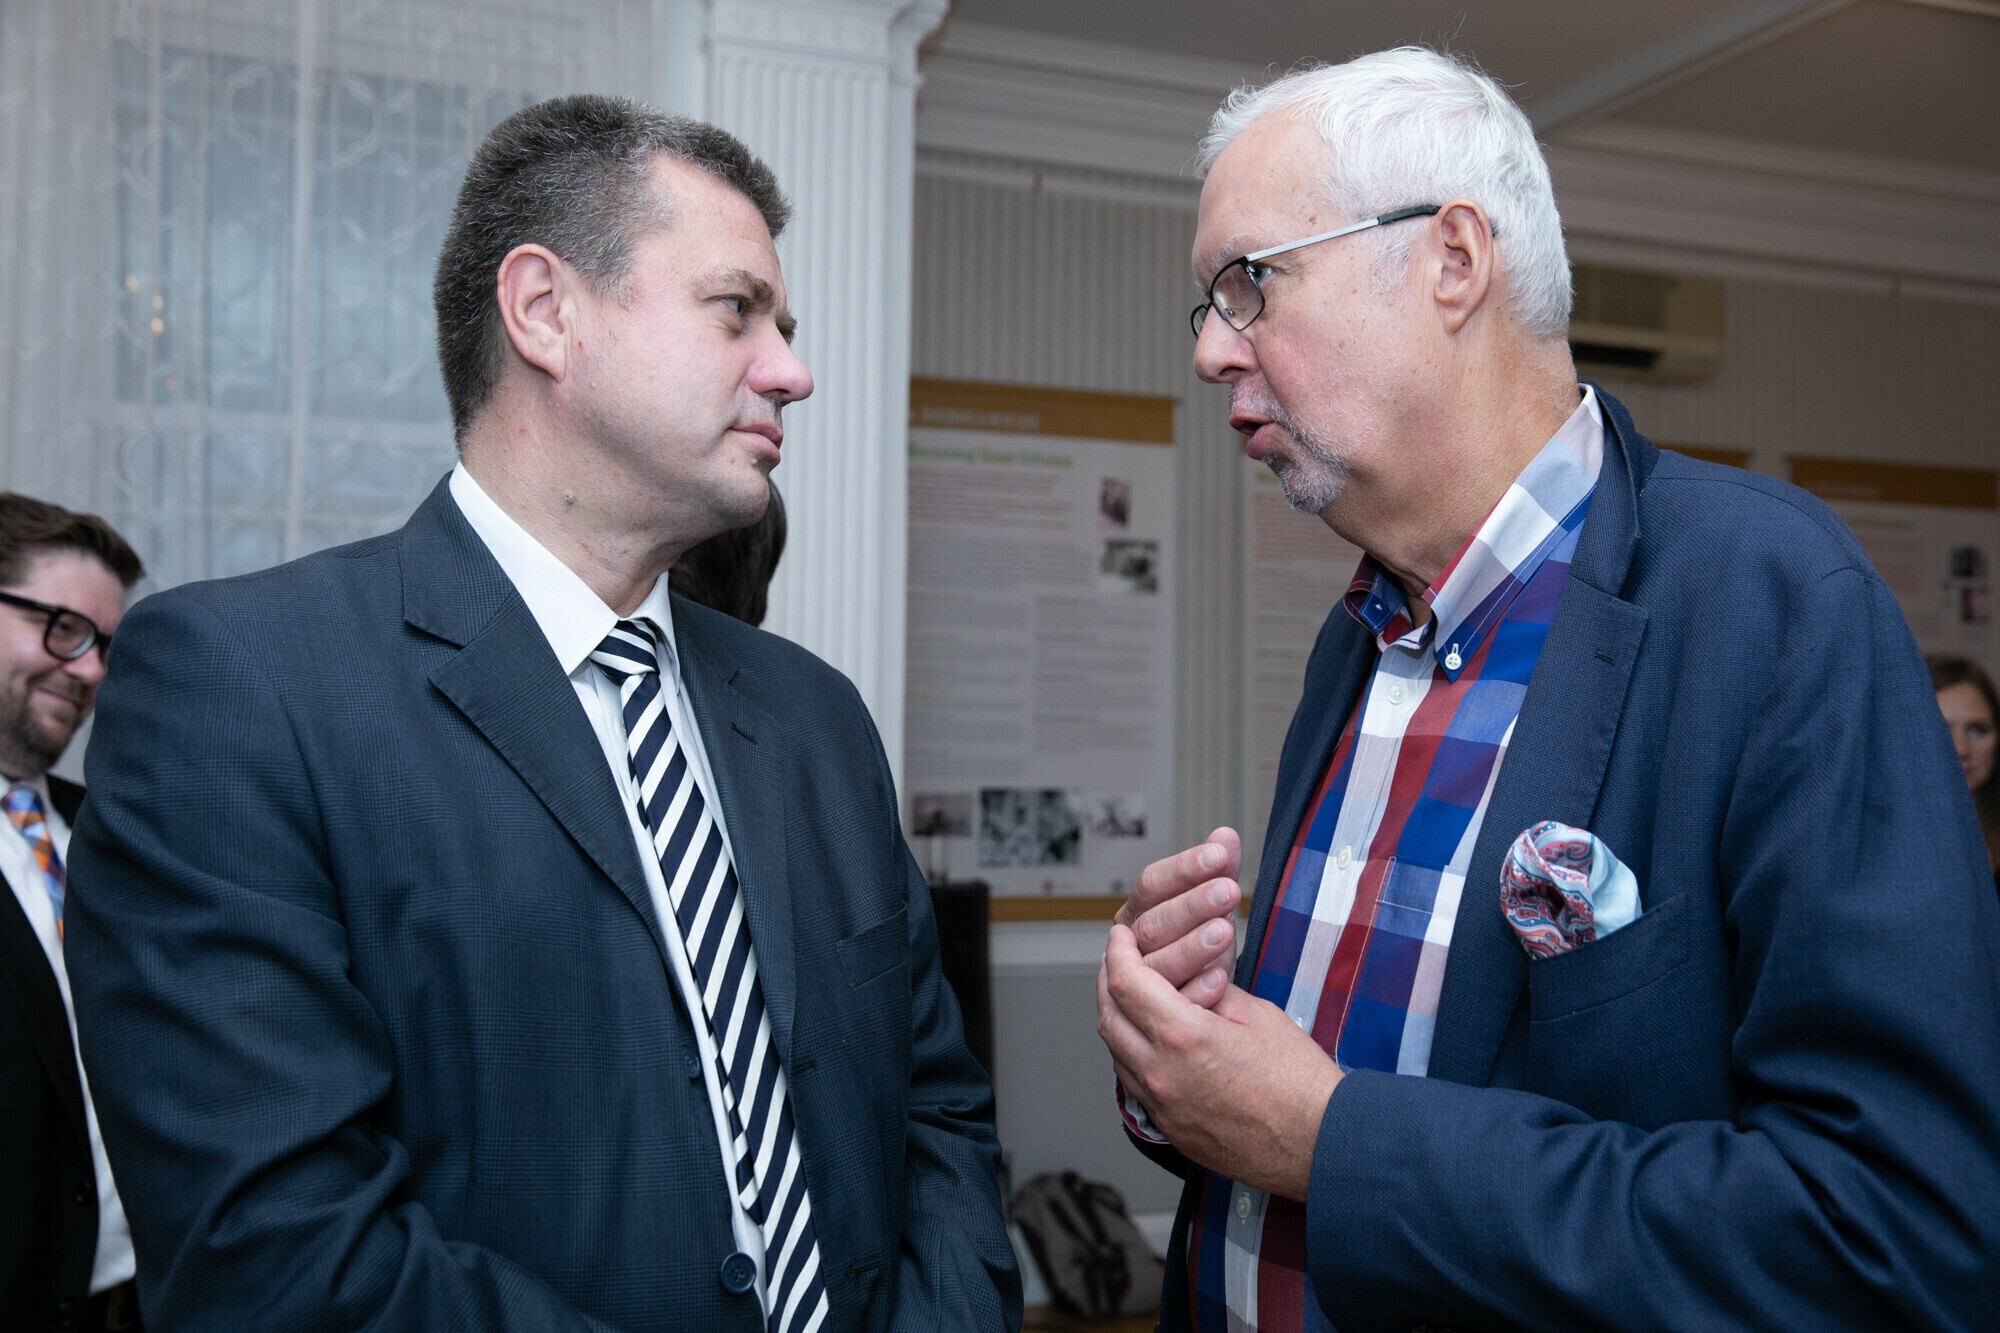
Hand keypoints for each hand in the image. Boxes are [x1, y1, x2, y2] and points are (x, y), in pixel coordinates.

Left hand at [1097, 923, 1339, 1201]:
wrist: (1320, 1145)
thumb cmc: (1301, 1083)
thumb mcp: (1259, 1015)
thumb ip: (1214, 992)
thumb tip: (1192, 978)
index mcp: (1184, 1036)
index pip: (1126, 983)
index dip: (1118, 952)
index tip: (1121, 937)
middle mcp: (1162, 1074)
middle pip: (1108, 1018)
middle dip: (1108, 983)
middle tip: (1119, 962)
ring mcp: (1163, 1107)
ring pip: (1117, 1054)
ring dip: (1119, 1021)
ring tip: (1134, 999)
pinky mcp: (1172, 1130)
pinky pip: (1135, 1086)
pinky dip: (1134, 1056)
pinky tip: (1154, 1042)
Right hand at [1117, 828, 1242, 1005]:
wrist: (1193, 999)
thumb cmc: (1199, 943)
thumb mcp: (1210, 905)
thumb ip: (1217, 871)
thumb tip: (1226, 834)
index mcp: (1138, 911)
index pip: (1152, 884)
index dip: (1185, 869)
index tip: (1219, 855)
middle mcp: (1130, 946)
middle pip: (1153, 924)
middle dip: (1192, 906)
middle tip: (1228, 891)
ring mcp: (1140, 984)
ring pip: (1158, 966)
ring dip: (1192, 948)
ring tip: (1225, 931)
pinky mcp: (1155, 1017)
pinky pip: (1173, 1006)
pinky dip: (1196, 992)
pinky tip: (1219, 979)